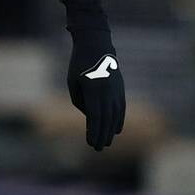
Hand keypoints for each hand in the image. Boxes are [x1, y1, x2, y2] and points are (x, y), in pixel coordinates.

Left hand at [67, 36, 125, 150]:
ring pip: (115, 115)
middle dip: (102, 135)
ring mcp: (116, 90)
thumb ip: (80, 102)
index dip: (93, 131)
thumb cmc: (79, 65)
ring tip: (106, 143)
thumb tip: (90, 117)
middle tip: (98, 149)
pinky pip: (121, 108)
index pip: (94, 116)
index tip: (91, 143)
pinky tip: (116, 130)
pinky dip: (118, 120)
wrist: (96, 46)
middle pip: (106, 119)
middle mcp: (107, 92)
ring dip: (110, 131)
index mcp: (94, 90)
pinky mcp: (120, 88)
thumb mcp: (73, 83)